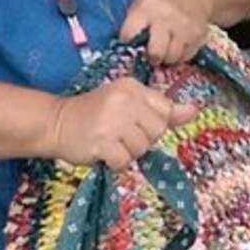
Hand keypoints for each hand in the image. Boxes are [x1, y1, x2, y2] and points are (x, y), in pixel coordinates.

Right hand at [51, 77, 194, 172]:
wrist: (55, 123)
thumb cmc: (94, 114)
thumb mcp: (128, 104)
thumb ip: (162, 109)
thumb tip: (194, 110)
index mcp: (132, 87)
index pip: (164, 112)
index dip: (151, 124)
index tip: (131, 122)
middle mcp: (124, 99)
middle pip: (156, 132)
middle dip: (140, 140)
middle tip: (118, 134)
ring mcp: (112, 120)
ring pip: (141, 149)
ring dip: (126, 153)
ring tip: (109, 142)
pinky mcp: (101, 141)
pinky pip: (124, 162)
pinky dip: (114, 163)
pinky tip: (102, 152)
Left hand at [120, 0, 211, 66]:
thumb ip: (134, 20)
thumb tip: (128, 46)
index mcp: (147, 7)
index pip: (130, 35)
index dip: (129, 41)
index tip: (132, 40)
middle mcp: (166, 18)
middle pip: (155, 52)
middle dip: (151, 57)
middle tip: (152, 53)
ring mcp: (184, 28)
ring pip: (172, 57)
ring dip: (167, 57)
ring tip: (166, 48)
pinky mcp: (198, 35)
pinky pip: (186, 56)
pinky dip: (180, 54)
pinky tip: (178, 44)